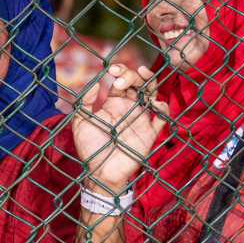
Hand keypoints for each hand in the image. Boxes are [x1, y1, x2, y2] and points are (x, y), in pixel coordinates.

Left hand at [70, 64, 169, 192]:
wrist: (100, 172)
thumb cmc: (89, 148)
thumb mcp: (81, 122)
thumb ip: (85, 102)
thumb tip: (96, 82)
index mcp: (114, 104)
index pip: (122, 81)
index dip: (120, 71)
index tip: (111, 70)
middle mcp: (129, 108)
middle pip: (139, 83)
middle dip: (132, 75)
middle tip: (120, 81)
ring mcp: (141, 119)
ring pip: (153, 94)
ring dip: (150, 82)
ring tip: (142, 75)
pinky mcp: (150, 133)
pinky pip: (162, 117)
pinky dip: (162, 107)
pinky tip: (153, 104)